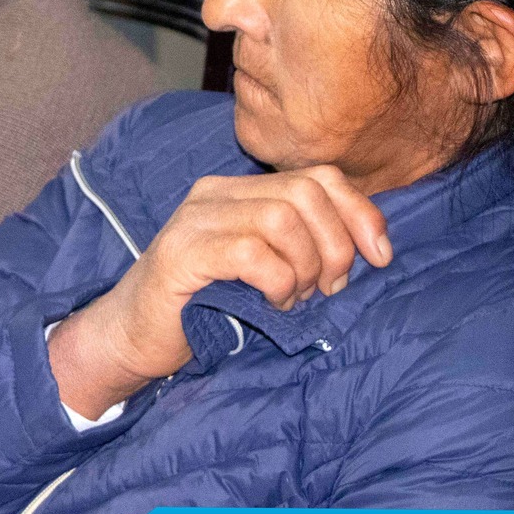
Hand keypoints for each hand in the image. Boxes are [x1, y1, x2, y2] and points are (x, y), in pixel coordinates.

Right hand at [48, 166, 391, 417]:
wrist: (134, 337)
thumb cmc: (205, 307)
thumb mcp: (263, 266)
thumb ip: (299, 243)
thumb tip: (367, 243)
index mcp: (236, 190)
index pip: (318, 177)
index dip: (360, 213)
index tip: (379, 257)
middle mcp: (214, 194)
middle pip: (306, 193)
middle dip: (336, 246)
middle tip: (328, 289)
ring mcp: (195, 220)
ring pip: (282, 218)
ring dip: (305, 267)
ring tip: (293, 297)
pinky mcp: (182, 253)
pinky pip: (253, 254)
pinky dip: (277, 282)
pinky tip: (271, 303)